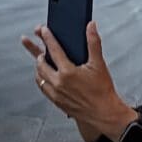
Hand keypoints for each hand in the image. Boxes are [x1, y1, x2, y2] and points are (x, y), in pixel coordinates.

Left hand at [21, 21, 131, 138]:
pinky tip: (45, 76)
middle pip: (40, 63)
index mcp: (68, 72)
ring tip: (39, 59)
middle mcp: (58, 83)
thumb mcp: (99, 64)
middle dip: (38, 51)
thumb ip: (93, 43)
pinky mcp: (56, 101)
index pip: (53, 50)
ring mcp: (56, 93)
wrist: (103, 113)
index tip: (43, 31)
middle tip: (38, 43)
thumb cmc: (102, 91)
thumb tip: (91, 27)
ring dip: (38, 66)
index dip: (47, 38)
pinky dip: (42, 79)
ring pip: (39, 76)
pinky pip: (43, 88)